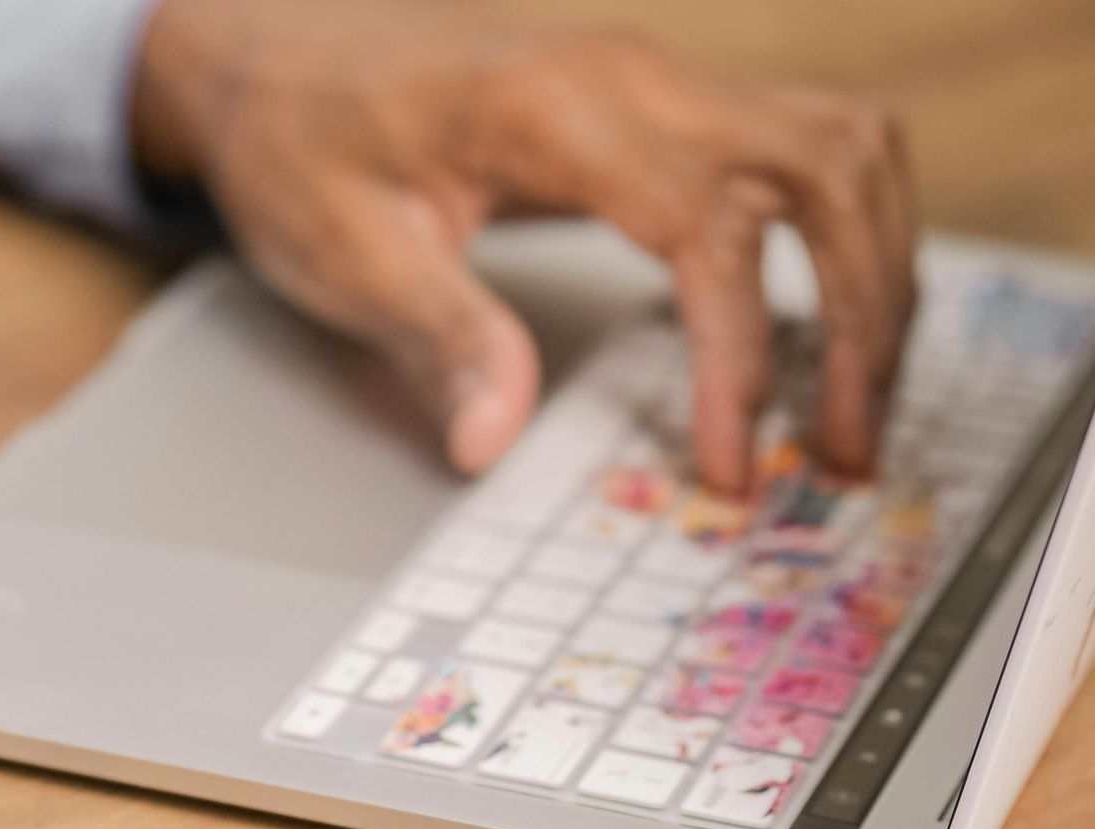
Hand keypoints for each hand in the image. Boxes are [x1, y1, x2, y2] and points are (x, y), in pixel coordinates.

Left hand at [133, 0, 916, 492]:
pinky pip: (805, 142)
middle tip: (846, 445)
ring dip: (876, 265)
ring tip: (859, 392)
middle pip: (826, 171)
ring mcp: (657, 75)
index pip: (710, 232)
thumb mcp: (346, 251)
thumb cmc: (302, 138)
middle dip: (863, 315)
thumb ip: (439, 338)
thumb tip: (496, 438)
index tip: (733, 459)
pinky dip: (844, 226)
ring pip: (842, 144)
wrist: (273, 46)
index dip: (740, 357)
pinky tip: (829, 308)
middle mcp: (634, 73)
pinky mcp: (659, 97)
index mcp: (558, 109)